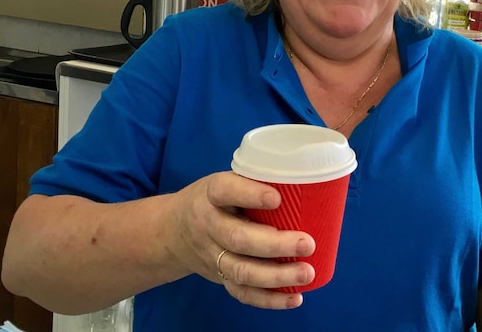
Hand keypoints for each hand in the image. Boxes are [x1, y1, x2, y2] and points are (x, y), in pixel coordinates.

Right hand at [171, 171, 315, 308]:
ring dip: (277, 276)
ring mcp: (213, 256)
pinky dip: (269, 300)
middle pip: (238, 238)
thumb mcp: (224, 181)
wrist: (174, 231)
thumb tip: (305, 181)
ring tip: (307, 273)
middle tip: (308, 244)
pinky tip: (295, 298)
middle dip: (275, 244)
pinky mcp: (220, 278)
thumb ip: (254, 181)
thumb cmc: (214, 200)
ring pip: (242, 271)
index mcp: (211, 194)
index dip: (250, 194)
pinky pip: (243, 293)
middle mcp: (209, 226)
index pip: (225, 191)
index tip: (277, 199)